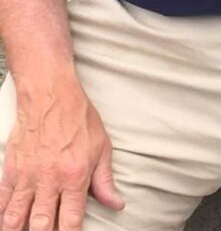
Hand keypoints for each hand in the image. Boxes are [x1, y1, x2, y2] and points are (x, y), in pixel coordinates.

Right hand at [0, 76, 123, 230]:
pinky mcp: (11, 171)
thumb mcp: (102, 147)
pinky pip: (2, 201)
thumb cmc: (78, 119)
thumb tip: (116, 203)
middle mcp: (49, 180)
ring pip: (15, 218)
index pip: (70, 220)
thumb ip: (105, 180)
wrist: (51, 96)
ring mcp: (27, 177)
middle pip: (40, 224)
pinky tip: (6, 223)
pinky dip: (2, 216)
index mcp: (75, 176)